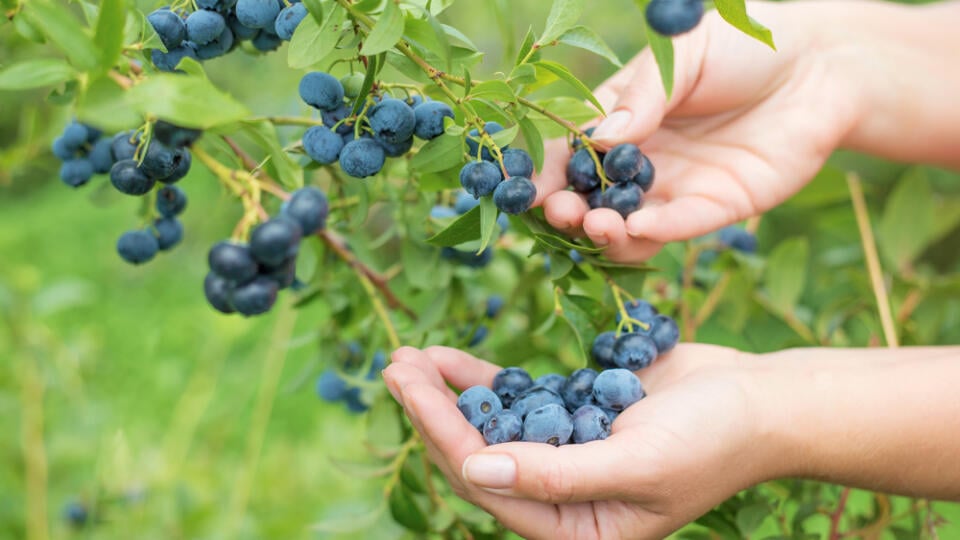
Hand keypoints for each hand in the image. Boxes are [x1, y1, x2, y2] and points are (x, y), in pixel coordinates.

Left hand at [383, 345, 778, 539]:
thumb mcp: (636, 463)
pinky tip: (448, 359)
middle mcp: (562, 500)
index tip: (408, 385)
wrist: (763, 401)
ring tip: (407, 358)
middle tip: (393, 365)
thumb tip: (475, 467)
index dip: (442, 433)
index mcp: (575, 531)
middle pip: (479, 455)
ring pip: (489, 427)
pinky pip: (515, 401)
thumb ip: (554, 475)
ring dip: (448, 394)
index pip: (489, 484)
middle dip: (433, 412)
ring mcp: (565, 456)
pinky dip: (483, 380)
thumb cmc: (713, 440)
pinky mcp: (573, 416)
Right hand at [533, 2, 873, 262]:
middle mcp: (642, 159)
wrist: (823, 63)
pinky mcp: (716, 208)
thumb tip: (597, 140)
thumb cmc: (746, 43)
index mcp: (623, 115)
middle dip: (568, 210)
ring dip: (605, 232)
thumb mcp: (684, 53)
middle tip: (559, 212)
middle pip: (591, 195)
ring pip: (628, 224)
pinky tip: (637, 228)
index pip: (570, 149)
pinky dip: (655, 232)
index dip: (543, 171)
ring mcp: (676, 186)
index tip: (521, 190)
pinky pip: (678, 227)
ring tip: (595, 225)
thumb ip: (643, 95)